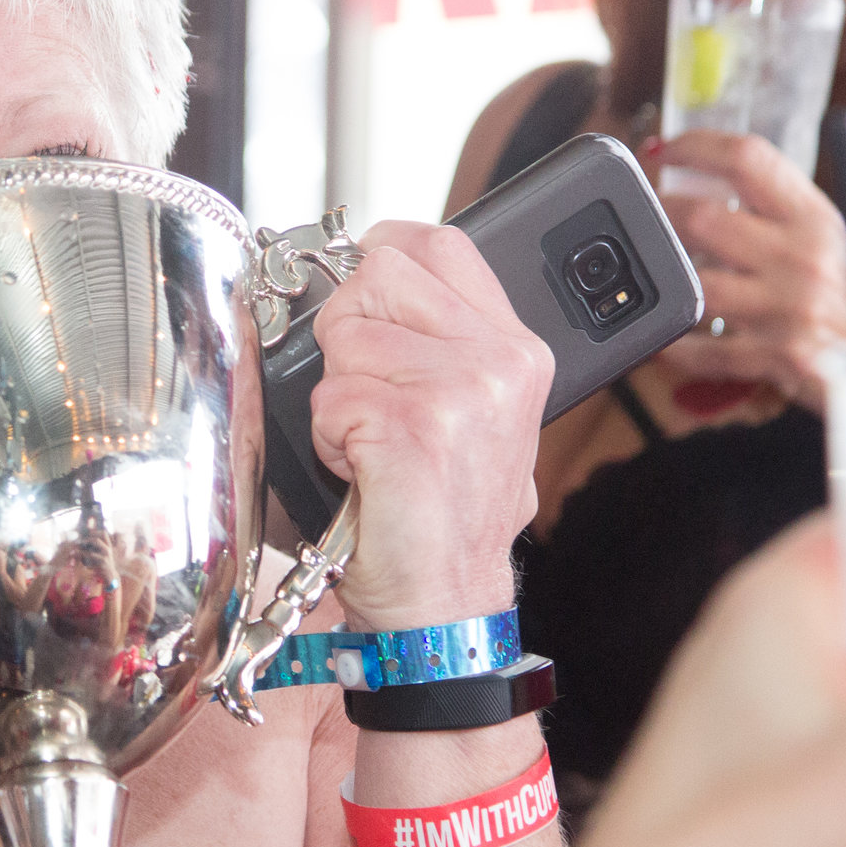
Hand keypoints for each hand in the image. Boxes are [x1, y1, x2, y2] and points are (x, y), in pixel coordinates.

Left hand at [308, 220, 549, 629]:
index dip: (381, 259)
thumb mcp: (471, 414)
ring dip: (337, 395)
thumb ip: (440, 341)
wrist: (444, 604)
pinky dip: (328, 439)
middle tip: (366, 396)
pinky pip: (329, 397)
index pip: (438, 242)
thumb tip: (370, 279)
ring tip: (372, 445)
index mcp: (517, 349)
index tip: (362, 300)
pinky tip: (364, 473)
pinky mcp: (414, 426)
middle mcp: (500, 361)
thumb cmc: (442, 516)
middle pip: (378, 274)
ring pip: (345, 336)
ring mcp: (461, 390)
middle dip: (348, 331)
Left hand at [648, 130, 845, 409]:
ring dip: (664, 276)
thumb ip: (785, 214)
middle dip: (660, 213)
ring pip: (694, 282)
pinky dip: (677, 345)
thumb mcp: (838, 242)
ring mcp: (787, 308)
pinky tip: (668, 339)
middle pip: (703, 218)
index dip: (697, 146)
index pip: (749, 159)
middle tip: (645, 214)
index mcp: (816, 218)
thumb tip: (720, 182)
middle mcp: (802, 257)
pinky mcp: (776, 356)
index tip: (664, 149)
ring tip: (655, 271)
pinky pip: (704, 350)